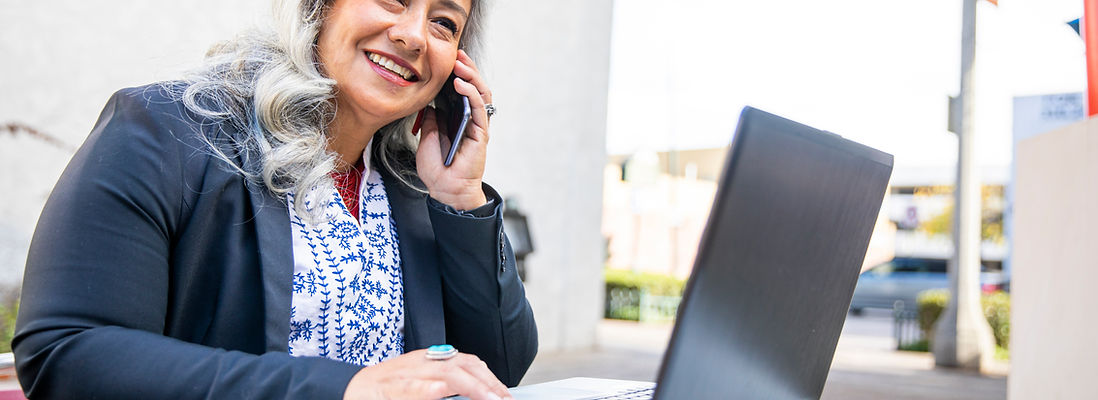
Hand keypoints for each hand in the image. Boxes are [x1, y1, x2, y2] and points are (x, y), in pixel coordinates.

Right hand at [342, 349, 512, 399]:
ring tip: (490, 398)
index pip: (469, 363)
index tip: (505, 395)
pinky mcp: (392, 388)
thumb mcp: (421, 382)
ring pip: (445, 373)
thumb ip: (445, 385)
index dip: (490, 378)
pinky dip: (428, 388)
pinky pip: (413, 387)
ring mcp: (408, 374)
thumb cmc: (387, 389)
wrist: (351, 390)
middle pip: (464, 366)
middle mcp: (422, 363)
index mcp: (431, 360)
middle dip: (488, 384)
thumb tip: (477, 393)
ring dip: (471, 386)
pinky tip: (440, 391)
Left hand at [416, 49, 491, 210]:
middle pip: (474, 88)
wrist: (445, 190)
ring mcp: (476, 126)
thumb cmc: (437, 170)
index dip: (456, 75)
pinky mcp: (480, 133)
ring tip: (461, 63)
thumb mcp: (427, 138)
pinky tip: (461, 84)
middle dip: (467, 69)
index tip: (448, 59)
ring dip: (472, 76)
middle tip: (458, 54)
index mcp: (457, 120)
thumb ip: (431, 120)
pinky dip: (471, 93)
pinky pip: (478, 108)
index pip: (460, 91)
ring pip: (480, 94)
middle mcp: (469, 120)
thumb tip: (430, 103)